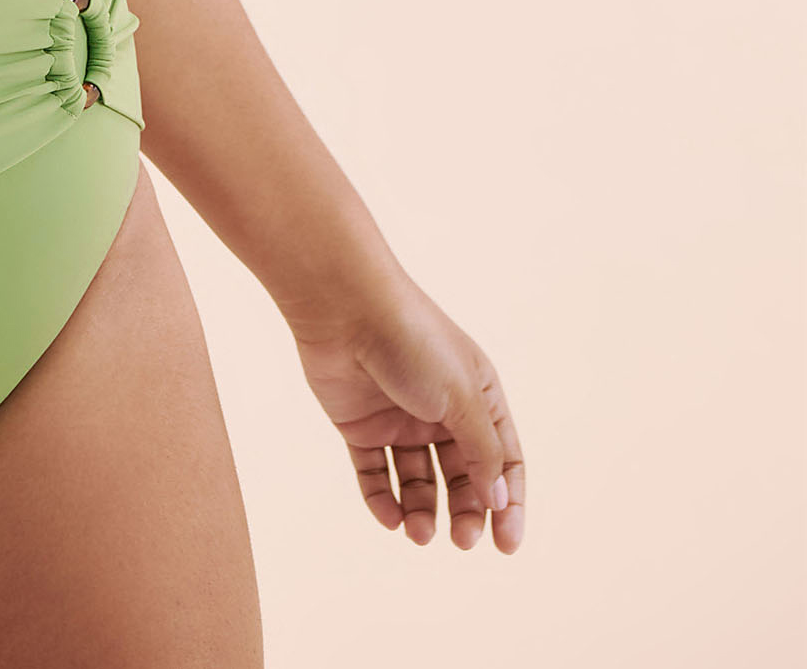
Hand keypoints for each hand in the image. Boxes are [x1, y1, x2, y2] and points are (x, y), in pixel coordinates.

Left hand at [285, 272, 525, 552]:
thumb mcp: (462, 397)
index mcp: (478, 395)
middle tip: (460, 541)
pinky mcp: (360, 424)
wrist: (345, 307)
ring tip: (419, 533)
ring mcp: (399, 417)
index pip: (503, 460)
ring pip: (417, 480)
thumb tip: (499, 500)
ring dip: (422, 511)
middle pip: (461, 475)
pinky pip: (375, 473)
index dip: (508, 502)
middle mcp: (441, 409)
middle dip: (463, 511)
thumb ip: (483, 451)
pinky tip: (390, 518)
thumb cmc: (414, 341)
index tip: (506, 545)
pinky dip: (382, 499)